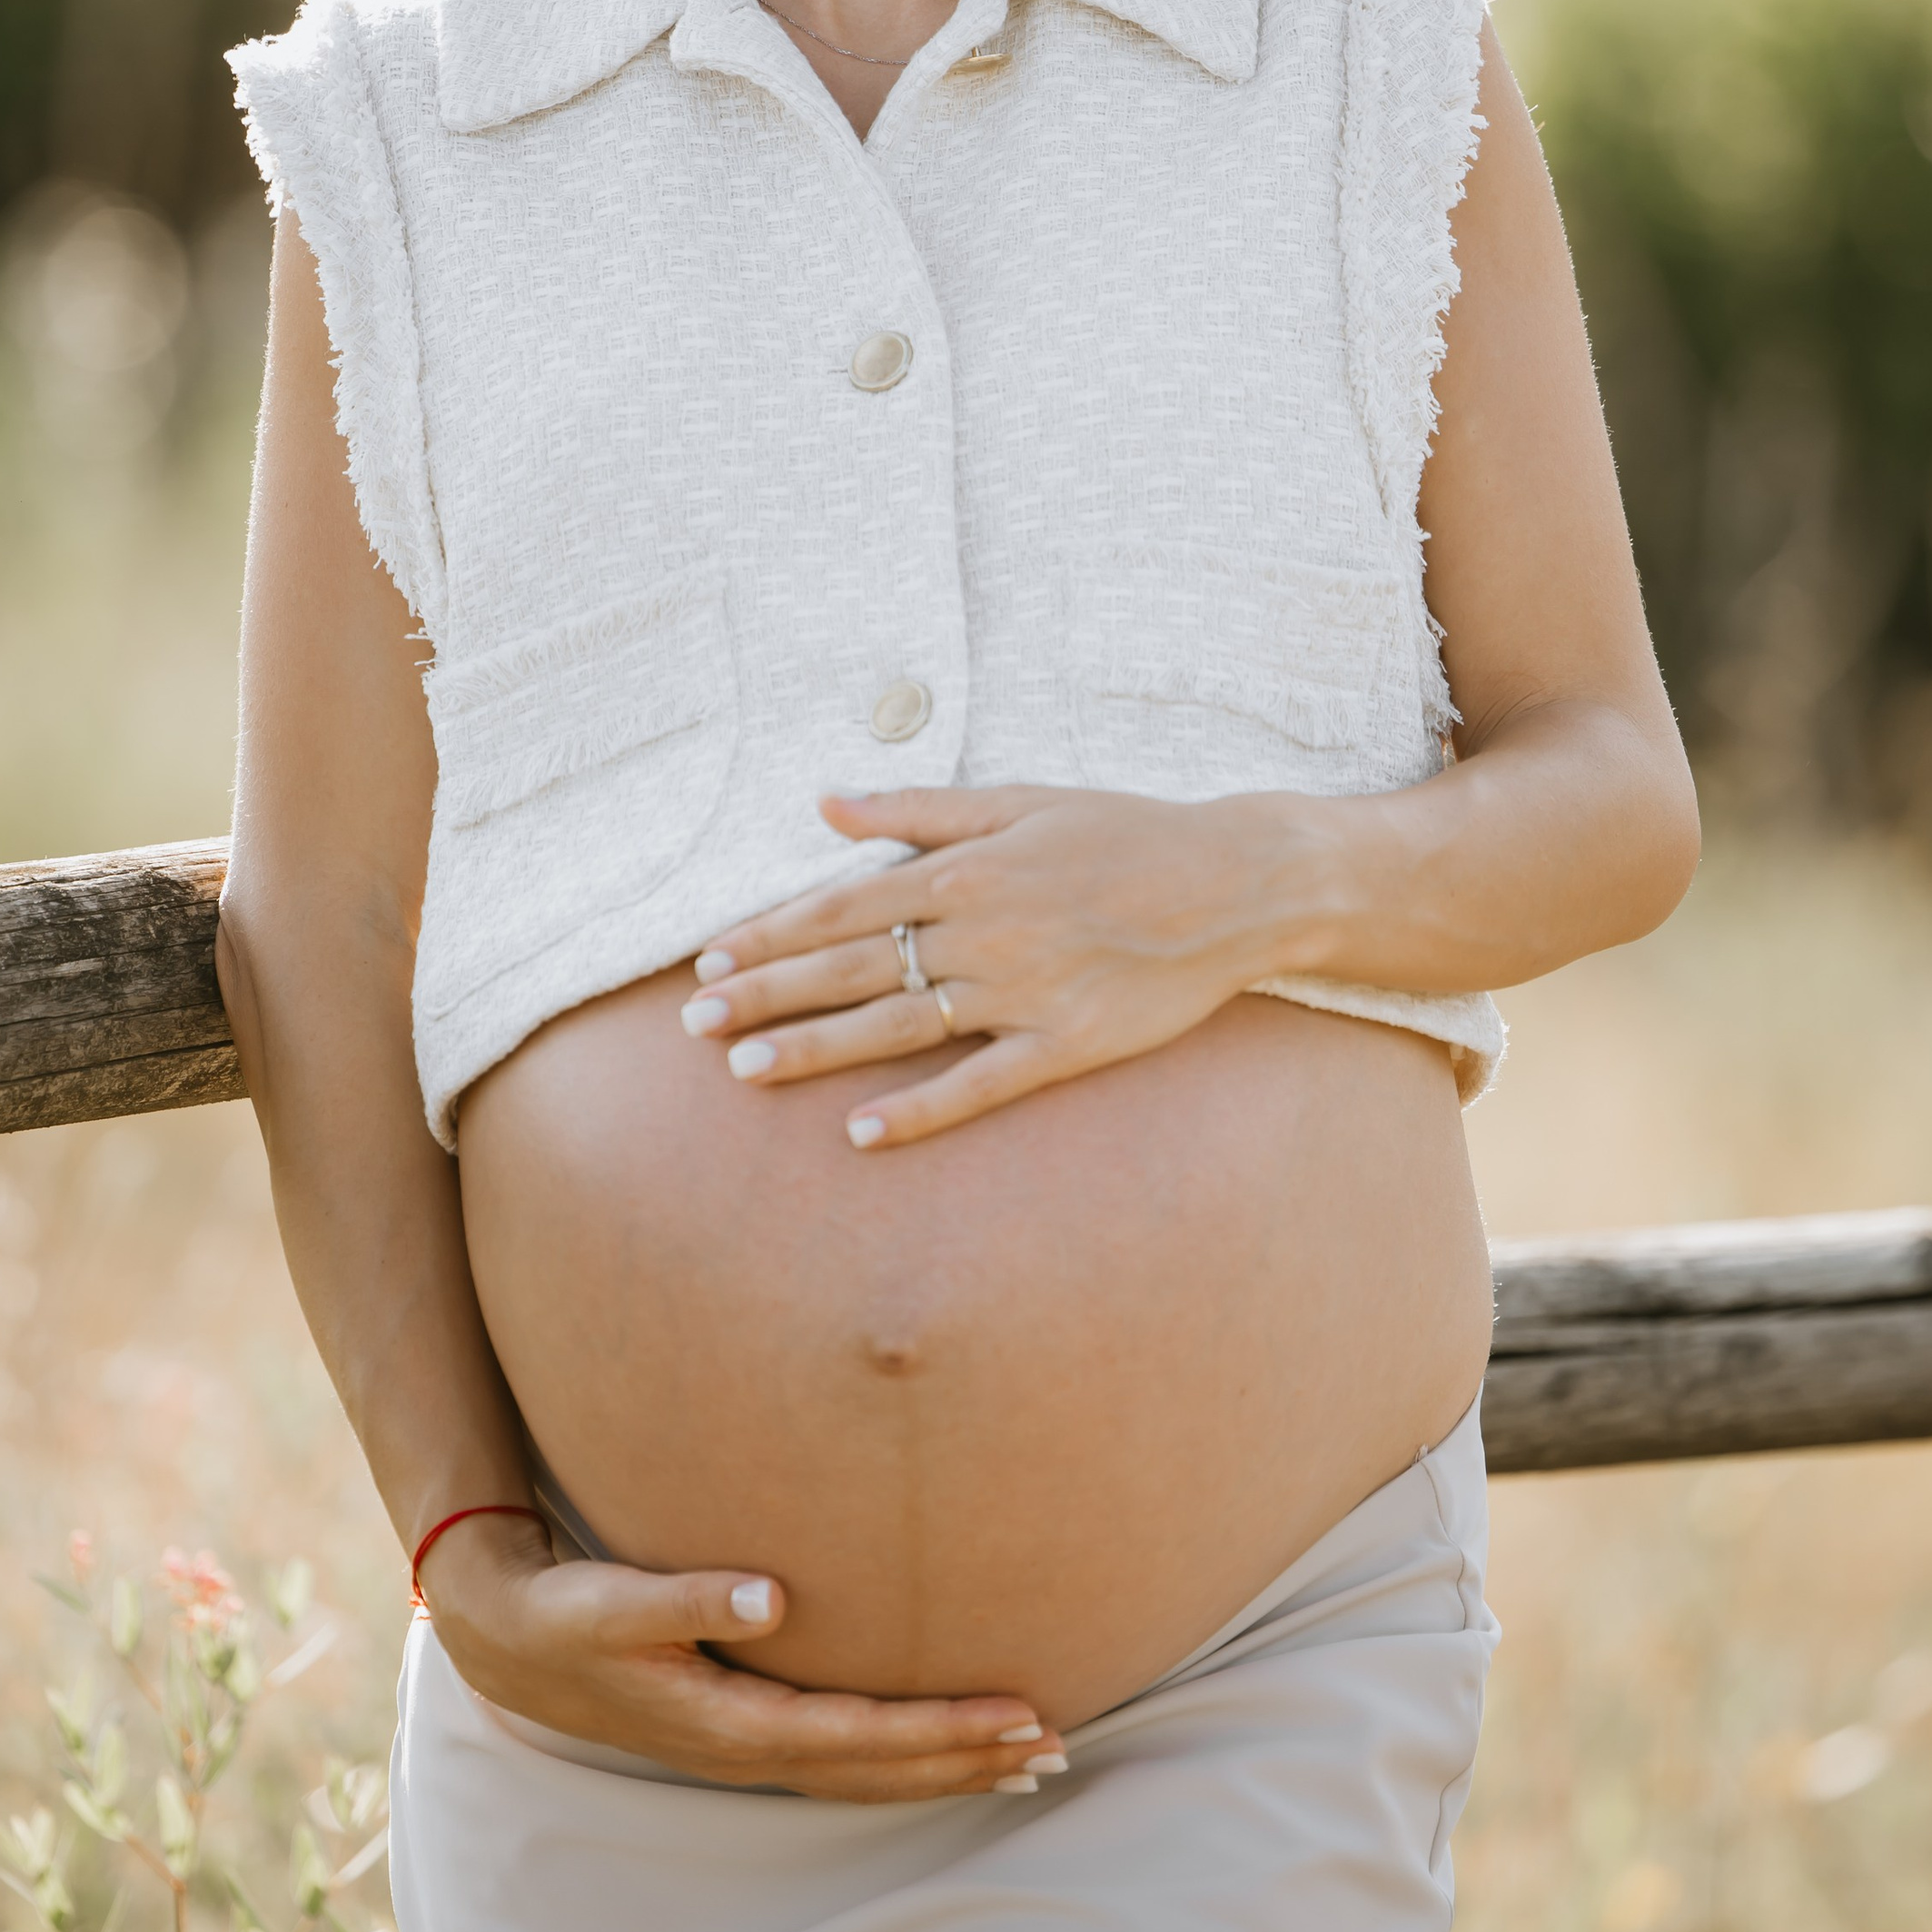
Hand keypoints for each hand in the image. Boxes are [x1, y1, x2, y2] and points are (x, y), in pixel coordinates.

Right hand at [420, 1518, 1061, 1801]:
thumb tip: (771, 1598)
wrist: (510, 1643)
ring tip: (1029, 1760)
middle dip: (969, 1760)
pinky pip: (845, 1760)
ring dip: (948, 1768)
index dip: (943, 1729)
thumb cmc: (566, 1613)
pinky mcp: (743, 1734)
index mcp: (730, 1724)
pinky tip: (942, 1747)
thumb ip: (689, 1599)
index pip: (863, 1736)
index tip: (1017, 1715)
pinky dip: (905, 1759)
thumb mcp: (614, 1603)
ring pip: (869, 1774)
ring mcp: (747, 1751)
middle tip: (1058, 1746)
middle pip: (882, 1770)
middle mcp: (748, 1752)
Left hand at [683, 783, 1329, 1145]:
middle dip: (767, 994)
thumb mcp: (1020, 799)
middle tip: (693, 1026)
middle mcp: (982, 931)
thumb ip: (918, 807)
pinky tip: (863, 1133)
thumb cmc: (1125, 831)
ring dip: (816, 1051)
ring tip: (745, 1071)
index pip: (842, 905)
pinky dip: (921, 1110)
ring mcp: (1024, 993)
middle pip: (852, 967)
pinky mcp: (1068, 1045)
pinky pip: (981, 1084)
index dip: (770, 933)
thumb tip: (823, 802)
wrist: (1238, 881)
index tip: (709, 960)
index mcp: (966, 869)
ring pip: (899, 1026)